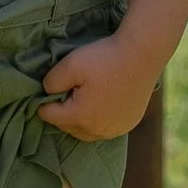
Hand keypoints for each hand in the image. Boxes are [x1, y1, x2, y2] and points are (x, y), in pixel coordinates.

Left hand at [36, 35, 158, 141]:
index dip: (45, 102)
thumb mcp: (70, 64)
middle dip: (62, 113)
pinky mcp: (129, 124)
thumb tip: (48, 92)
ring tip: (81, 100)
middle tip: (65, 93)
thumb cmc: (105, 59)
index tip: (49, 90)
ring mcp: (116, 130)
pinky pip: (106, 129)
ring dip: (80, 120)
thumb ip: (52, 82)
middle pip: (68, 127)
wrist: (142, 55)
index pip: (50, 117)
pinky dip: (98, 121)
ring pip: (87, 132)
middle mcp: (98, 130)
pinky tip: (100, 104)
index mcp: (81, 117)